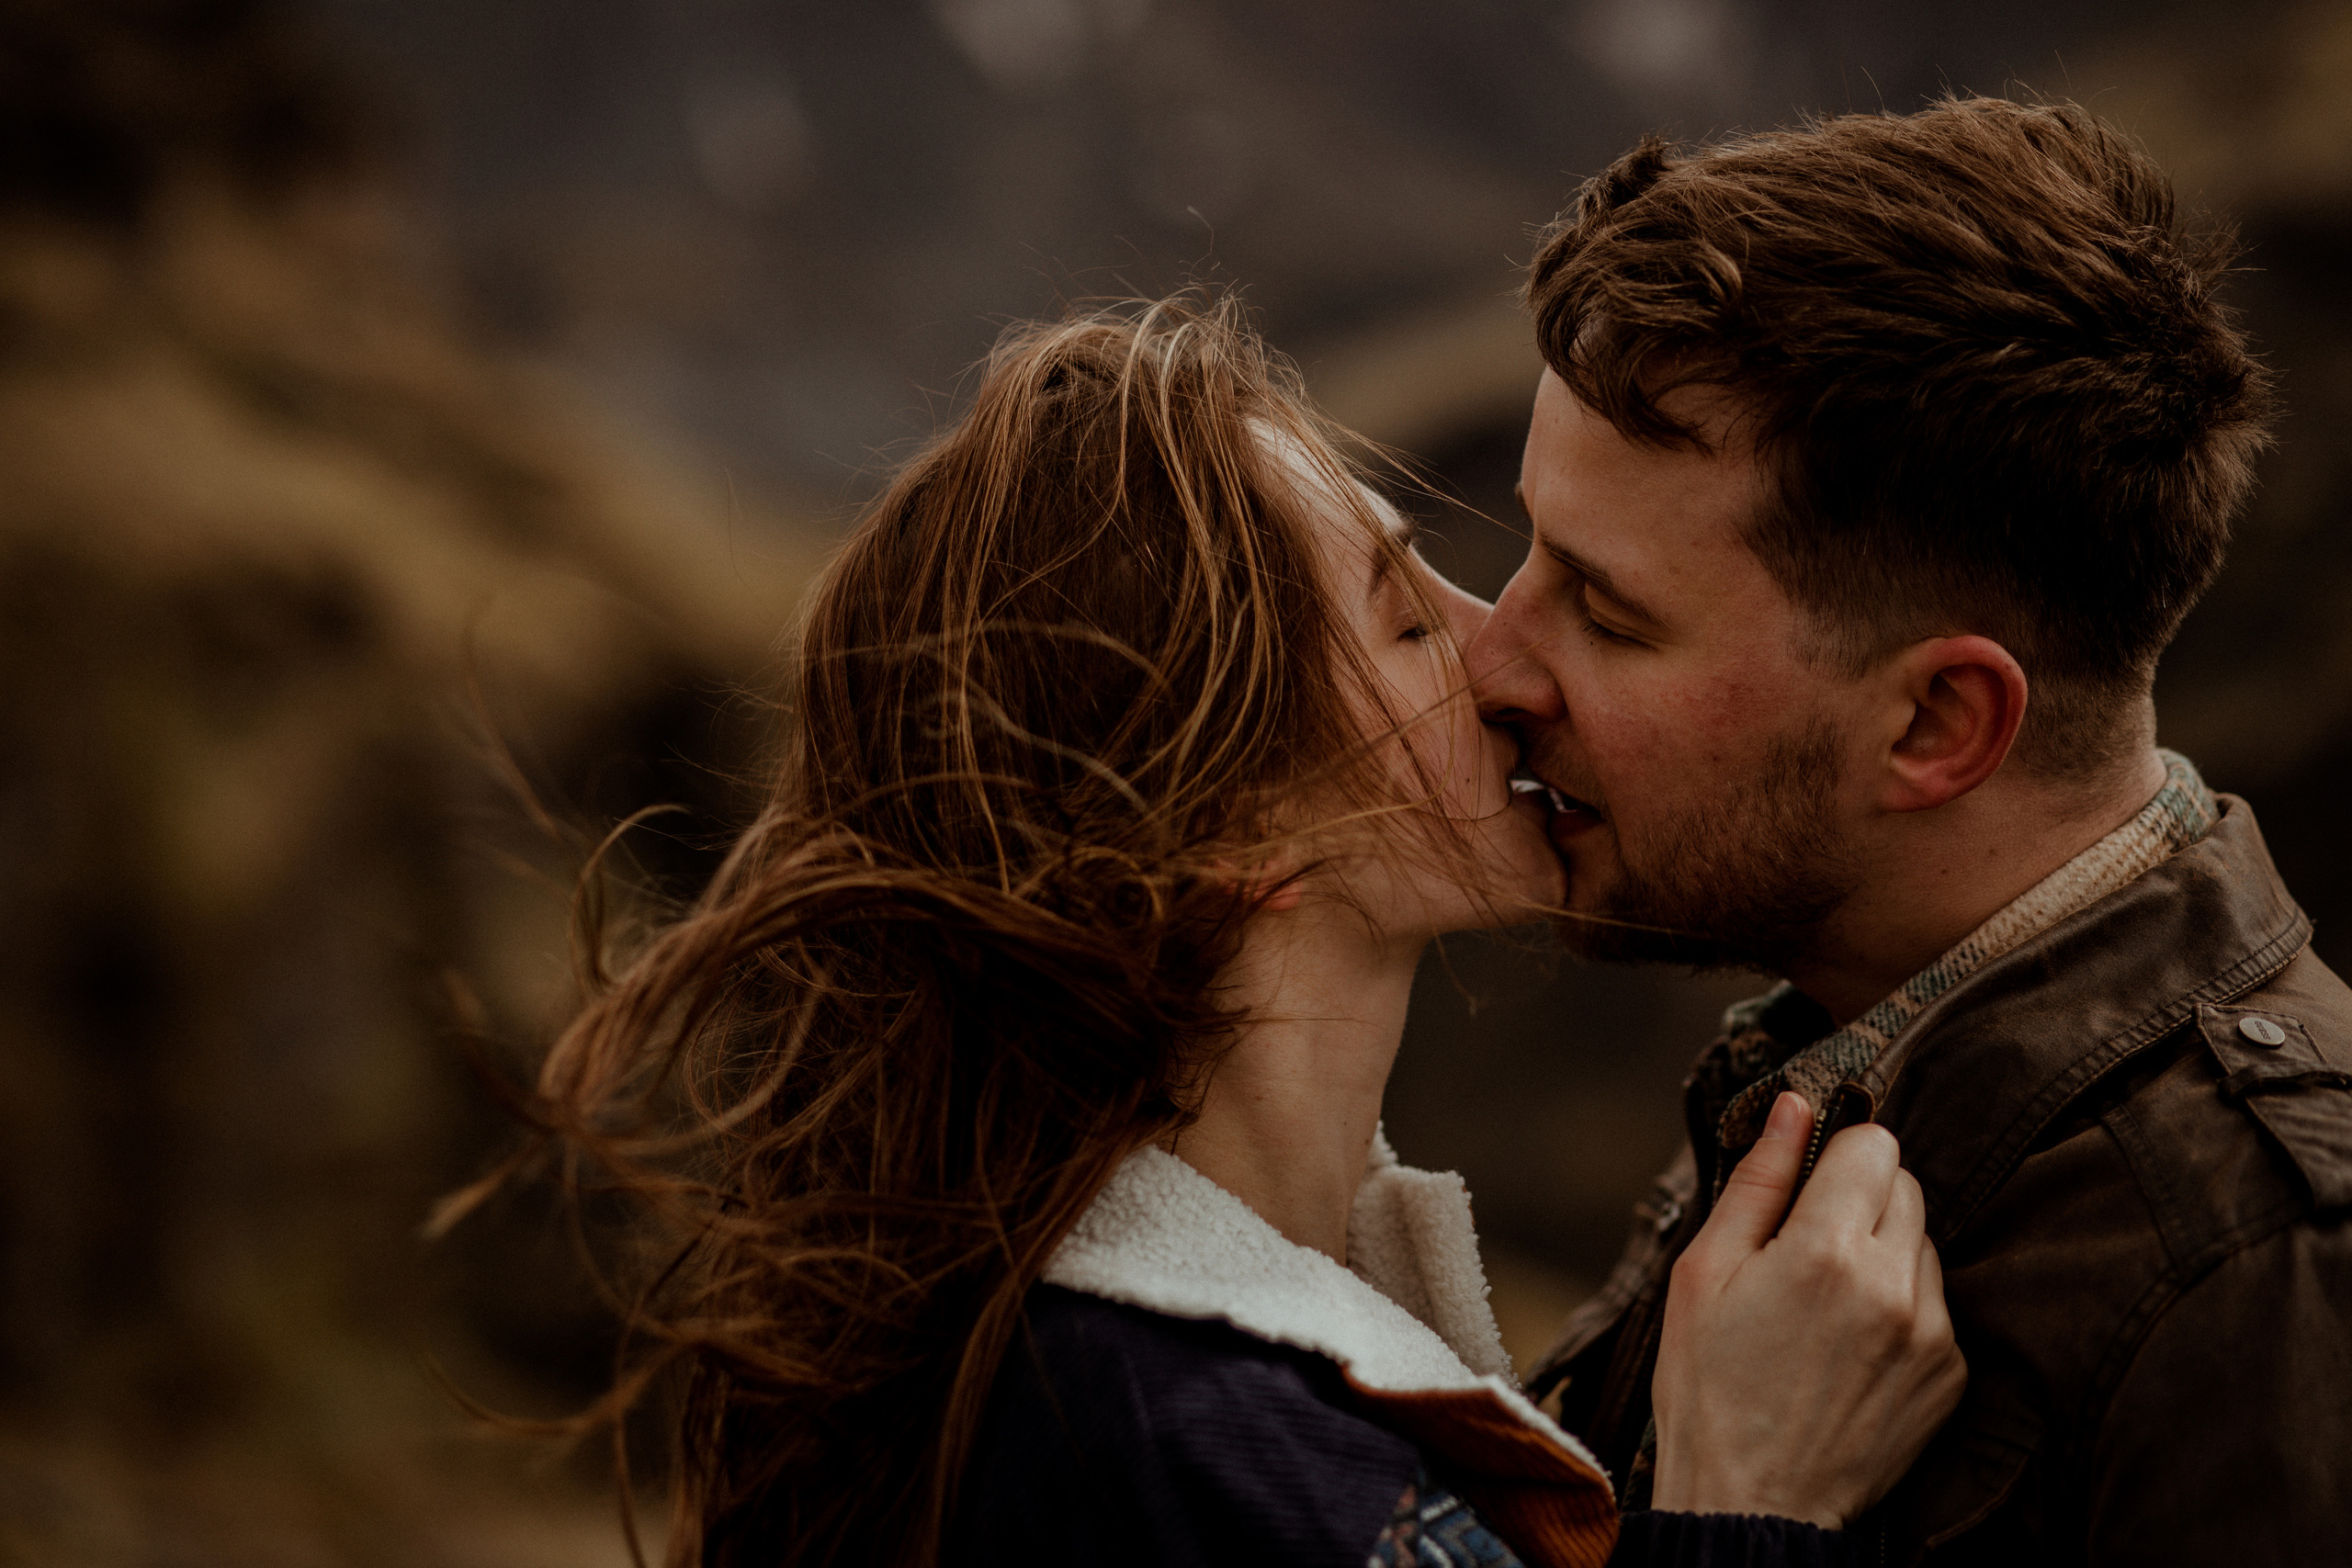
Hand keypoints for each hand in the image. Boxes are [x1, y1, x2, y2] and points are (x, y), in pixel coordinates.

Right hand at [1648, 1091, 1965, 1527]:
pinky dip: (1901, 1306)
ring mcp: (1932, 1333)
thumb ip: (1758, 1180)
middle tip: (1805, 1247)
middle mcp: (1893, 1285)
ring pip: (1923, 1242)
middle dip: (1859, 1197)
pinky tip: (1852, 1344)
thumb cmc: (1709, 1386)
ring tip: (1826, 1303)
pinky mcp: (1951, 1373)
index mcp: (1826, 1250)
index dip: (1834, 1153)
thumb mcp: (1704, 1272)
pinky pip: (1935, 1302)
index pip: (1874, 1143)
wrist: (1755, 1502)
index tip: (1806, 1181)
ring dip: (1884, 1251)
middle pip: (1905, 1184)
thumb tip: (1793, 1104)